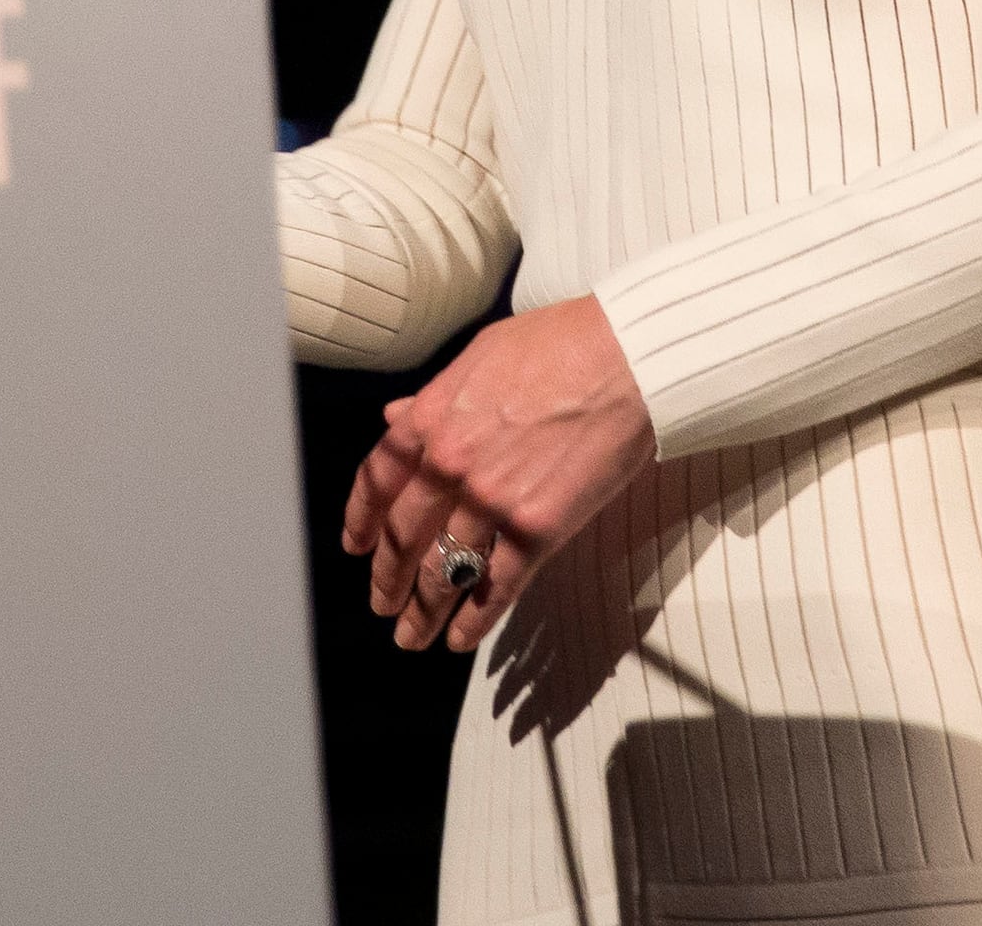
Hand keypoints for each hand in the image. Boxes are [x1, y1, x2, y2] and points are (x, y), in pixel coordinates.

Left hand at [343, 295, 652, 656]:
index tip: (356, 547)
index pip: (376, 481)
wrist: (625, 358)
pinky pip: (495, 586)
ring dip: (422, 612)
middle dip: (387, 580)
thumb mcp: (479, 356)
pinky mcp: (537, 529)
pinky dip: (473, 618)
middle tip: (382, 606)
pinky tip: (460, 638)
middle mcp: (449, 465)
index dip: (361, 521)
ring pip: (442, 571)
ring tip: (413, 635)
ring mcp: (491, 501)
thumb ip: (433, 398)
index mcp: (430, 419)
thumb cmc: (560, 345)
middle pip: (403, 537)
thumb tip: (396, 417)